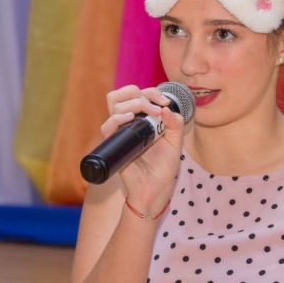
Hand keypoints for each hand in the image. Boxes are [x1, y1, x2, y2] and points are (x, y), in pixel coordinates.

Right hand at [102, 85, 185, 211]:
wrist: (156, 189)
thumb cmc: (163, 167)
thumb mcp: (175, 142)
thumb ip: (175, 124)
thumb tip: (166, 109)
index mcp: (142, 120)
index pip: (138, 95)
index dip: (152, 92)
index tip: (166, 103)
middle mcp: (129, 124)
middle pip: (122, 95)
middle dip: (139, 93)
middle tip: (156, 105)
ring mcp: (120, 133)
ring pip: (114, 104)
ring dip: (133, 103)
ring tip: (149, 112)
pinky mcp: (114, 145)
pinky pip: (107, 127)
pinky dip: (117, 118)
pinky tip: (130, 118)